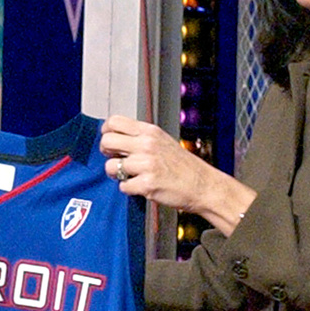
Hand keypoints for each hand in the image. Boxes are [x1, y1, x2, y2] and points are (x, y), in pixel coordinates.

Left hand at [99, 114, 255, 235]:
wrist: (203, 185)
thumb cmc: (183, 165)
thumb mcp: (162, 140)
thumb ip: (141, 136)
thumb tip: (114, 136)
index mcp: (150, 131)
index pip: (114, 121)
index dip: (106, 131)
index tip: (109, 139)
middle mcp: (147, 145)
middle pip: (107, 141)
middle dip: (106, 152)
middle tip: (114, 158)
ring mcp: (147, 164)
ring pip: (111, 166)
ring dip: (116, 174)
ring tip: (129, 175)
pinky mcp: (147, 184)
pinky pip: (123, 186)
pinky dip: (129, 188)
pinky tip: (140, 186)